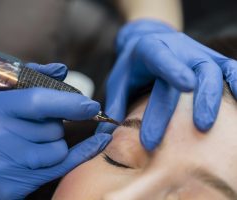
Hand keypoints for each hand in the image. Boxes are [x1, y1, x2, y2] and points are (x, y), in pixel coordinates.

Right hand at [0, 63, 111, 198]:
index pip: (37, 100)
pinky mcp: (11, 186)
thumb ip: (33, 82)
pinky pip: (61, 167)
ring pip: (57, 148)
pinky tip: (98, 143)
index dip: (68, 102)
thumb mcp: (4, 103)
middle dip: (55, 126)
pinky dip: (82, 153)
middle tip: (39, 129)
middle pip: (52, 127)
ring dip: (55, 145)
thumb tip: (61, 69)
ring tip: (33, 147)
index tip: (91, 105)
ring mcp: (0, 163)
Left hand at [97, 19, 236, 149]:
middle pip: (193, 70)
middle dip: (196, 99)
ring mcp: (197, 53)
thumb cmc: (131, 65)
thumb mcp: (118, 80)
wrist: (146, 40)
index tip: (185, 86)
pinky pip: (229, 68)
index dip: (174, 69)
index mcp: (151, 49)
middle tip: (198, 128)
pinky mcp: (210, 59)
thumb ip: (115, 104)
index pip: (162, 57)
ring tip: (209, 124)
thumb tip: (106, 135)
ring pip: (213, 70)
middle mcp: (178, 48)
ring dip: (215, 98)